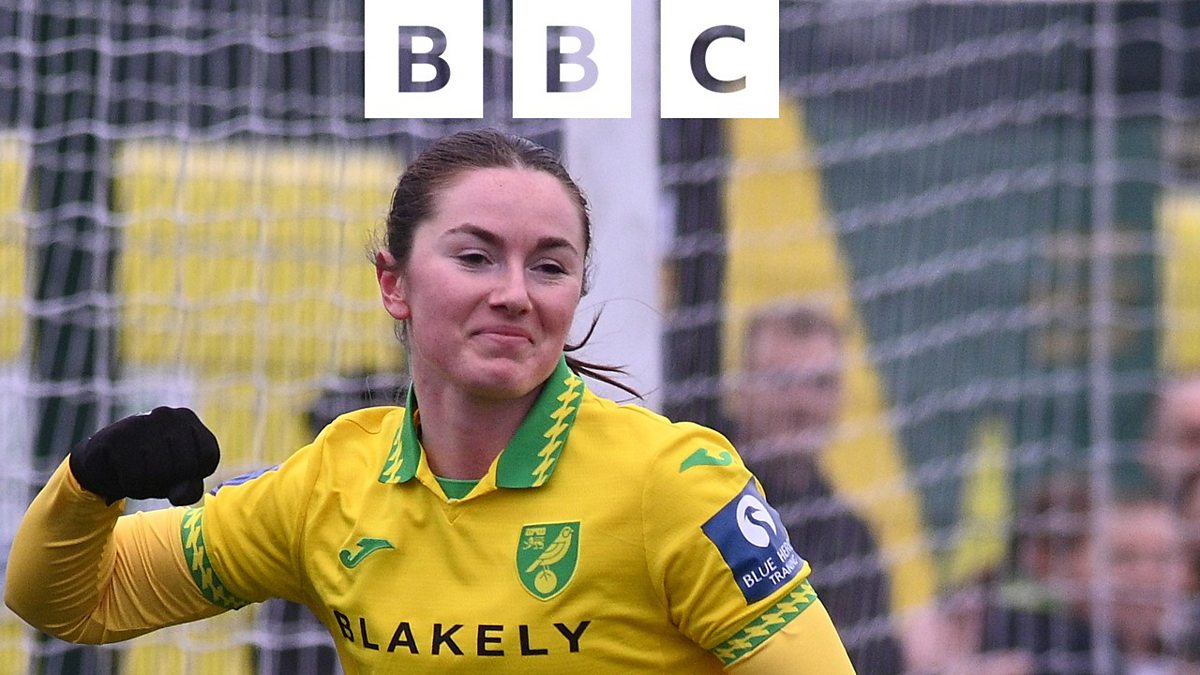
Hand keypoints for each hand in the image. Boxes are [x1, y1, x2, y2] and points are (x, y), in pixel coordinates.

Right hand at [69, 406, 219, 505]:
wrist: (101, 465)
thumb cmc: (149, 471)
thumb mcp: (177, 482)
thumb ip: (190, 489)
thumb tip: (181, 494)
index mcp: (188, 420)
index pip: (209, 456)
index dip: (194, 475)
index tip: (178, 472)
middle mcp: (167, 415)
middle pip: (186, 467)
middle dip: (169, 482)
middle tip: (153, 475)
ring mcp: (141, 422)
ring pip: (159, 473)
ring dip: (147, 486)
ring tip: (137, 474)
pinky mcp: (116, 436)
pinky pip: (133, 477)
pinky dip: (129, 486)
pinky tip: (122, 473)